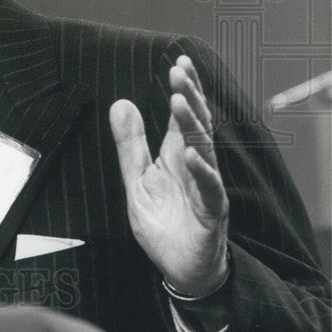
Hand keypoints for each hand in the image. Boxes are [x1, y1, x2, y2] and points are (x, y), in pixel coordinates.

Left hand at [109, 56, 229, 295]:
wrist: (179, 268)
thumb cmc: (162, 222)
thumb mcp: (136, 179)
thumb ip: (130, 144)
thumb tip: (121, 103)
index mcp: (178, 155)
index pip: (185, 116)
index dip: (185, 90)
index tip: (180, 63)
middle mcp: (196, 166)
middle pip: (197, 125)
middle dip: (189, 96)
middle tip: (179, 70)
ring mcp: (206, 188)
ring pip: (204, 150)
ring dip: (193, 124)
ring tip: (179, 100)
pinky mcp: (211, 213)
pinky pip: (209, 189)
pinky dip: (201, 171)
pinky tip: (190, 154)